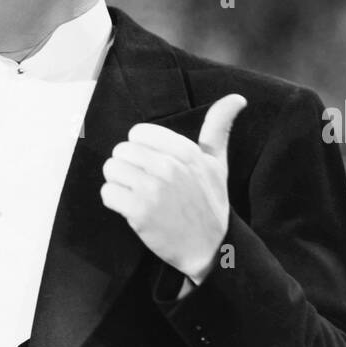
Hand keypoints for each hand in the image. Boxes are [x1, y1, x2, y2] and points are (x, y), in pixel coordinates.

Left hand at [100, 93, 246, 283]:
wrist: (208, 248)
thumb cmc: (209, 204)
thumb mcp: (217, 164)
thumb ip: (218, 128)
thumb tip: (237, 98)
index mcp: (186, 152)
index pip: (138, 133)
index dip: (140, 149)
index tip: (151, 164)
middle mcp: (170, 167)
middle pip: (121, 150)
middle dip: (127, 166)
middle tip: (142, 183)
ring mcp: (153, 190)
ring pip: (111, 170)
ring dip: (118, 183)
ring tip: (135, 194)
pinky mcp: (139, 212)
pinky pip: (108, 193)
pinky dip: (114, 201)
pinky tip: (130, 208)